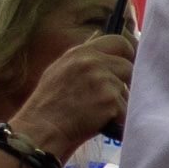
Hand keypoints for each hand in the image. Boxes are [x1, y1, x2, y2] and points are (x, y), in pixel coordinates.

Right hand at [8, 34, 134, 159]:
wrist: (40, 131)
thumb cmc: (48, 106)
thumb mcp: (59, 70)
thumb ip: (82, 57)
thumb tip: (100, 36)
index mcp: (80, 53)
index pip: (118, 42)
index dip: (127, 54)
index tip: (127, 66)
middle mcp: (92, 62)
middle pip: (128, 66)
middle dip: (124, 82)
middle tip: (110, 97)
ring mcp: (103, 80)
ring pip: (128, 89)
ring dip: (120, 102)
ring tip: (96, 112)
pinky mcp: (110, 100)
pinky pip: (127, 108)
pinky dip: (119, 118)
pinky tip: (100, 122)